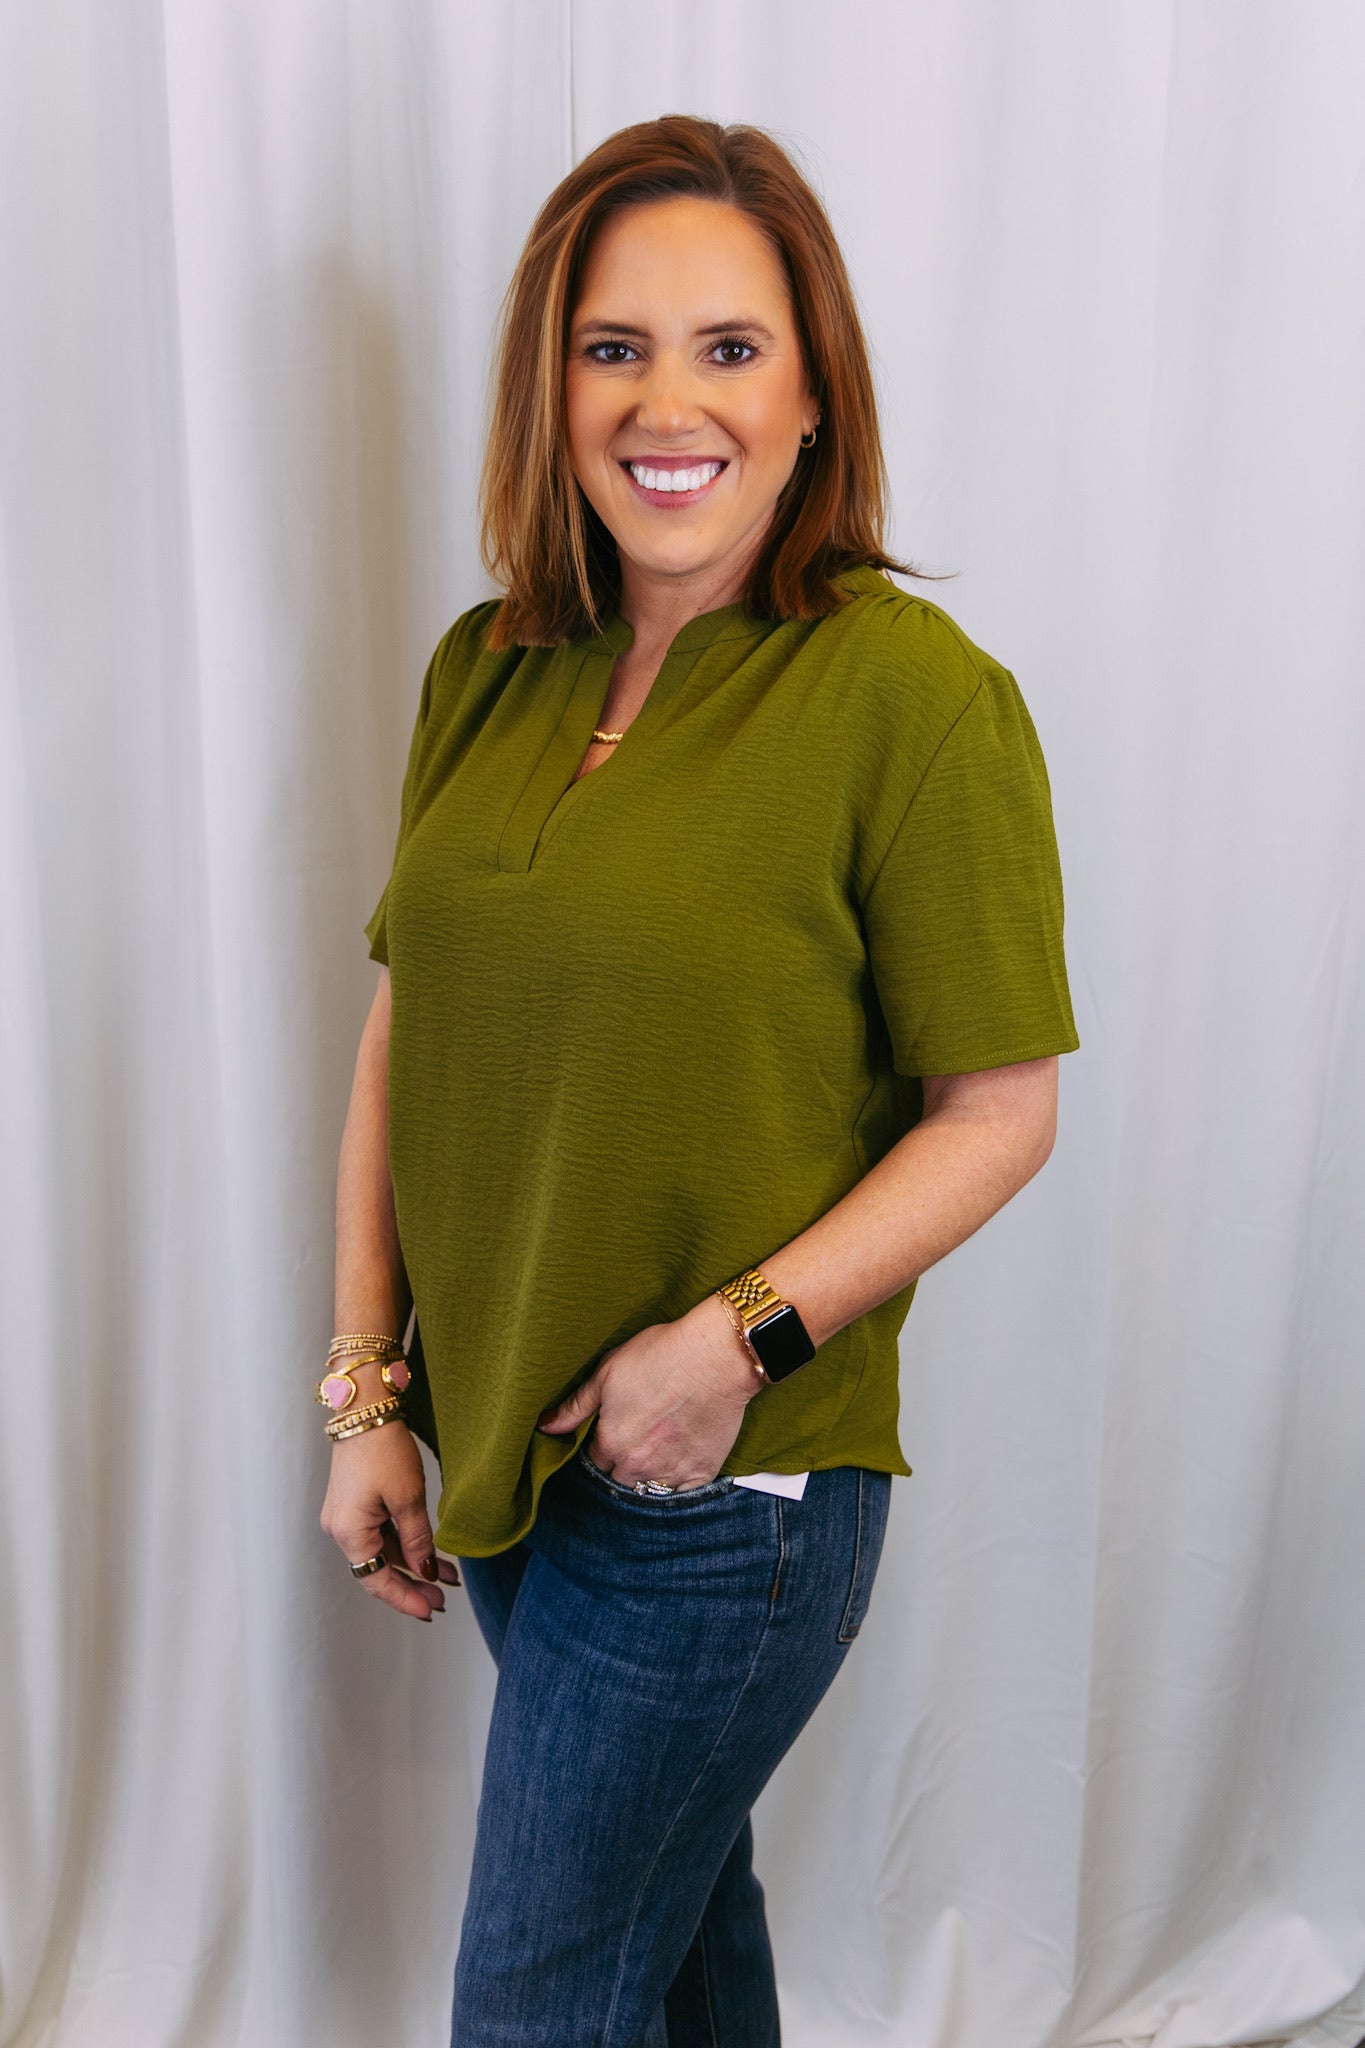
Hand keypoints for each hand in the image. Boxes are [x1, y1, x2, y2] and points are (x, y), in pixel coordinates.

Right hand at [320, 1415, 460, 1621]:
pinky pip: (378, 1533)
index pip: (377, 1581)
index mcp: (349, 1533)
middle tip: (443, 1596)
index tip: (431, 1611)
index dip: (405, 1598)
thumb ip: (417, 1539)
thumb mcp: (408, 1498)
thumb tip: (425, 1571)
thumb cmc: (383, 1449)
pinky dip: (403, 1542)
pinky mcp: (353, 1503)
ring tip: (446, 1574)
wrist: (365, 1408)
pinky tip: (427, 1550)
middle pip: (378, 1569)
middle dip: (412, 1583)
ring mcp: (345, 1516)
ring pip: (381, 1551)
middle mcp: (340, 1529)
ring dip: (411, 1562)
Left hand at [536, 1293, 760, 1490]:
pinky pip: (682, 1492)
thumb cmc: (661, 1355)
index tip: (618, 1426)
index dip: (604, 1441)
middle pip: (619, 1477)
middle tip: (640, 1434)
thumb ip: (574, 1406)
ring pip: (649, 1488)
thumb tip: (544, 1425)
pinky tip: (682, 1453)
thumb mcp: (607, 1372)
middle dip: (623, 1461)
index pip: (595, 1459)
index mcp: (610, 1443)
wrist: (716, 1356)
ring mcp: (671, 1473)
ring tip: (660, 1444)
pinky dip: (679, 1478)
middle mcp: (637, 1465)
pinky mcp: (701, 1473)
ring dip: (649, 1472)